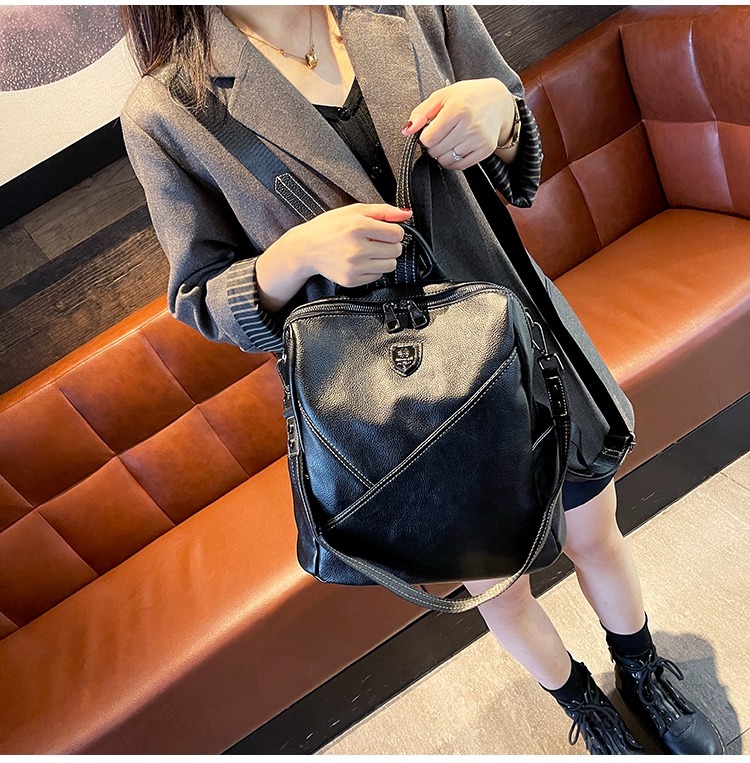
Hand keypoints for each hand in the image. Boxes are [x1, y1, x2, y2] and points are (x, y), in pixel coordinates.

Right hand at [281, 203, 412, 288]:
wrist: (305, 248)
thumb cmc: (329, 227)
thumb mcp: (354, 210)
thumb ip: (383, 211)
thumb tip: (407, 213)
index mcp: (358, 226)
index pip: (397, 233)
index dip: (394, 231)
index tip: (385, 231)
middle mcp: (357, 247)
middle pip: (396, 250)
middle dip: (390, 245)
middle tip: (376, 241)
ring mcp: (354, 266)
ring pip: (390, 265)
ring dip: (384, 258)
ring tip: (370, 251)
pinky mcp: (351, 280)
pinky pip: (377, 277)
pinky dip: (373, 269)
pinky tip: (361, 261)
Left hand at [401, 78, 516, 170]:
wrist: (498, 101)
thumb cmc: (468, 97)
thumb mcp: (443, 96)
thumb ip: (421, 113)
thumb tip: (407, 130)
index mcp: (457, 109)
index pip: (428, 139)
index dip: (425, 136)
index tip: (430, 130)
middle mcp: (469, 125)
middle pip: (436, 151)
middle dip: (434, 145)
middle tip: (441, 134)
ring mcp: (479, 139)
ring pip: (446, 161)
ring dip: (443, 153)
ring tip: (450, 139)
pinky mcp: (485, 149)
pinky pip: (460, 166)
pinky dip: (454, 160)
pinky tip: (457, 147)